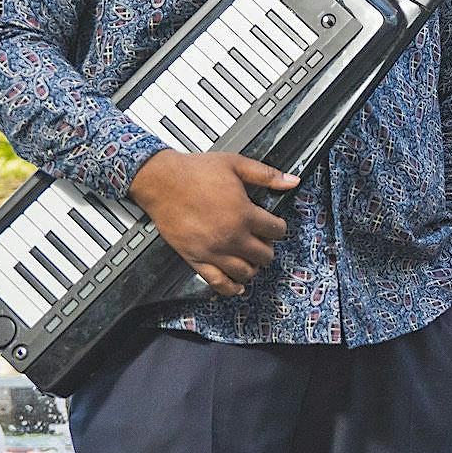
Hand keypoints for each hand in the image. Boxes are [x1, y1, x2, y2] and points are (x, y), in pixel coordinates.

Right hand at [129, 152, 296, 297]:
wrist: (160, 181)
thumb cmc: (193, 172)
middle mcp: (231, 236)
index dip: (278, 228)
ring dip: (253, 267)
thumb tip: (291, 181)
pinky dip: (230, 288)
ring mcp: (213, 250)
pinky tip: (237, 286)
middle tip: (263, 242)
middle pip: (264, 255)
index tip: (275, 226)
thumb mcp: (236, 165)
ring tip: (251, 259)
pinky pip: (217, 282)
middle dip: (267, 248)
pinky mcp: (195, 258)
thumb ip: (266, 175)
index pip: (276, 230)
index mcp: (244, 214)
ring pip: (245, 272)